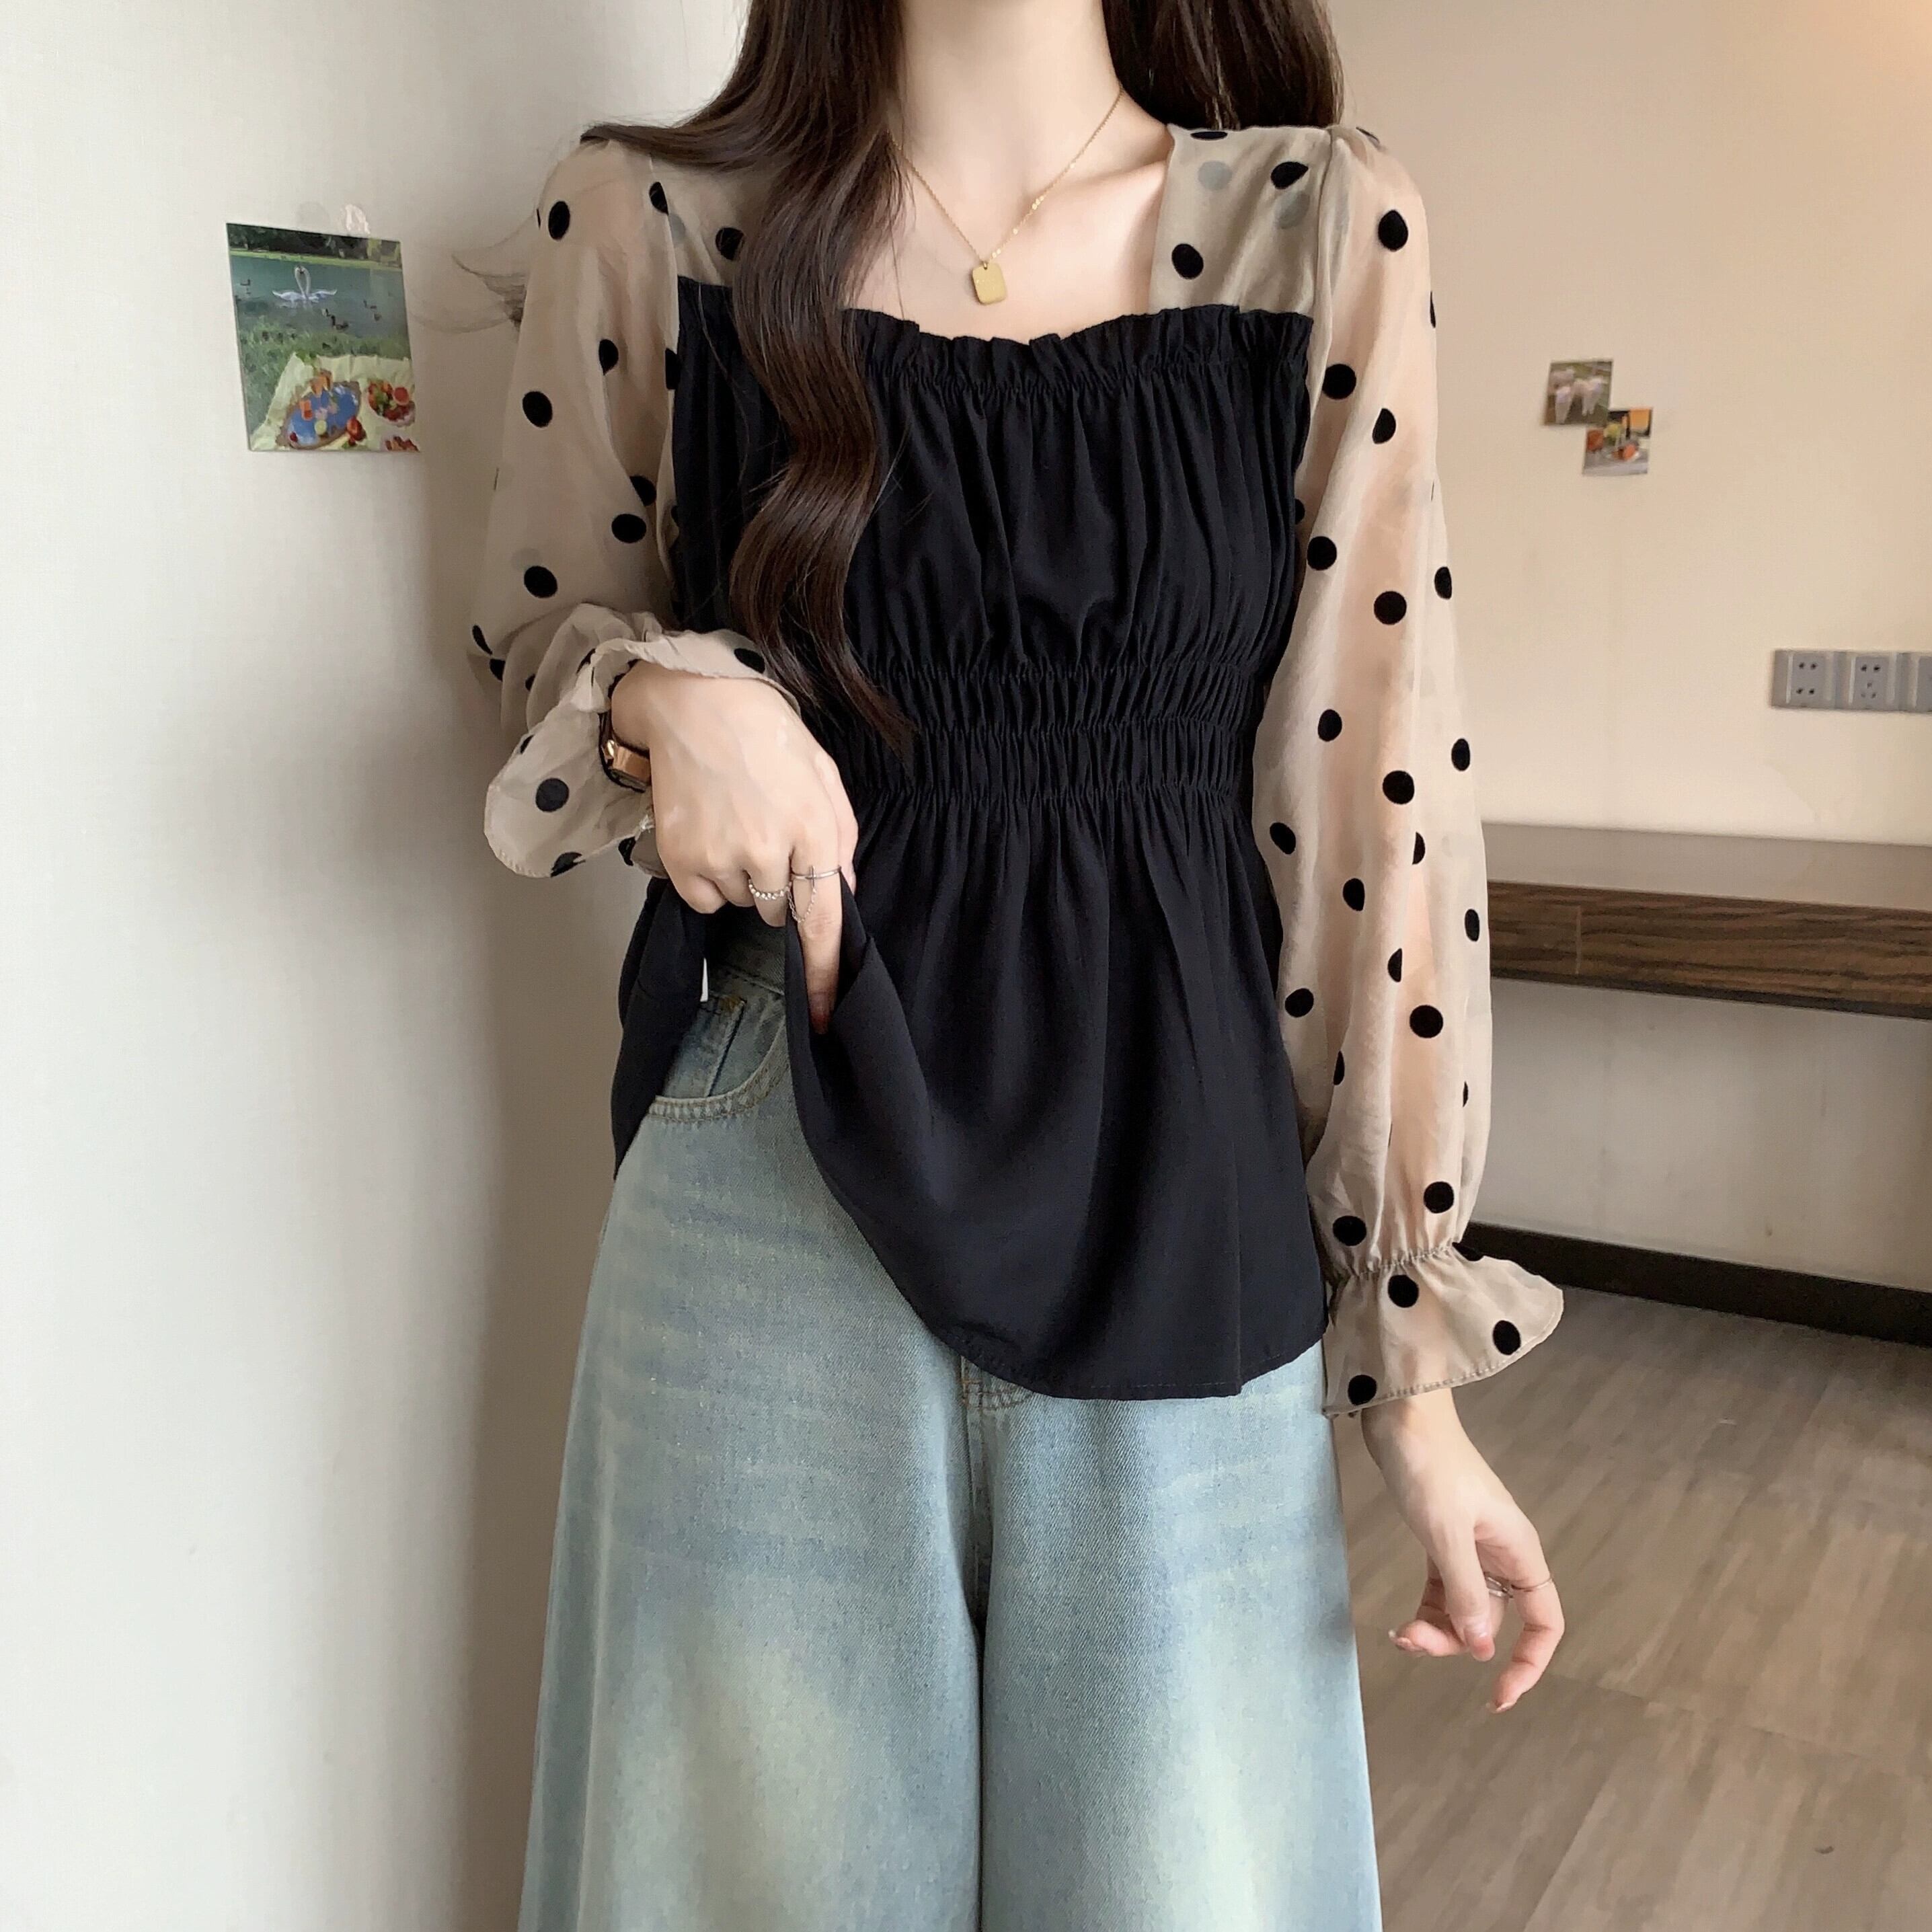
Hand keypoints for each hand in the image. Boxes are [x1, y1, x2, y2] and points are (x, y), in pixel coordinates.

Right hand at [612, 660, 858, 1031]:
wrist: (696, 702)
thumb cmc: (768, 736)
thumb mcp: (823, 778)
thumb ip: (839, 839)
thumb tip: (843, 894)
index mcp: (814, 831)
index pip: (822, 923)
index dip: (821, 975)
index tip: (820, 1016)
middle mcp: (768, 851)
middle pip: (779, 913)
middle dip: (778, 885)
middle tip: (766, 831)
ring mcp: (721, 856)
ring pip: (741, 903)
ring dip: (742, 876)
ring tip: (735, 821)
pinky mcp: (681, 858)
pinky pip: (703, 898)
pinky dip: (708, 877)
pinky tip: (709, 833)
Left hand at [1358, 1387, 1562, 1711]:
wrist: (1401, 1416)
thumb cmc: (1430, 1467)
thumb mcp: (1446, 1533)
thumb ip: (1465, 1592)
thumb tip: (1482, 1650)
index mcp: (1518, 1553)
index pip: (1545, 1622)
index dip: (1530, 1663)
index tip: (1499, 1696)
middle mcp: (1500, 1556)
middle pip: (1492, 1623)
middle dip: (1457, 1643)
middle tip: (1411, 1640)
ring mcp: (1470, 1550)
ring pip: (1463, 1612)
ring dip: (1436, 1631)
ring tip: (1399, 1634)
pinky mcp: (1440, 1541)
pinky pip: (1442, 1593)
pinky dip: (1425, 1612)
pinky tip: (1402, 1624)